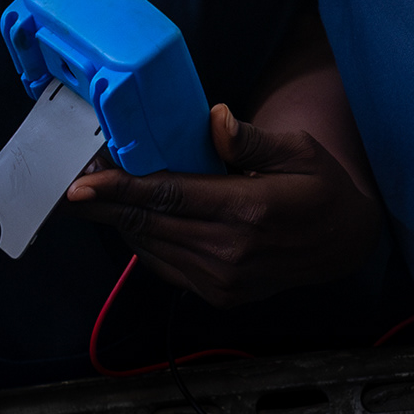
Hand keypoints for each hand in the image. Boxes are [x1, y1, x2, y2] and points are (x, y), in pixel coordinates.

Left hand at [62, 104, 387, 305]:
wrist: (343, 245)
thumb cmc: (320, 188)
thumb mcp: (299, 151)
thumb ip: (252, 139)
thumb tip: (215, 119)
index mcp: (248, 210)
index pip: (169, 195)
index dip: (121, 188)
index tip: (82, 182)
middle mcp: (230, 251)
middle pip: (150, 222)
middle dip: (105, 203)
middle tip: (70, 183)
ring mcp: (223, 278)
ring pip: (151, 246)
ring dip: (118, 222)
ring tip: (92, 196)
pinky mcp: (218, 293)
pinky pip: (164, 266)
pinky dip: (141, 242)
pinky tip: (128, 219)